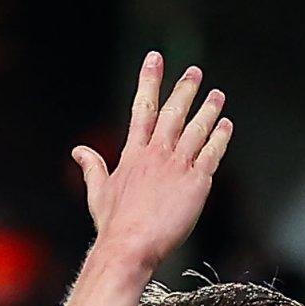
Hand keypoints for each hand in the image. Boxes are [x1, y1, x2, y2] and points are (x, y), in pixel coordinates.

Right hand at [72, 52, 233, 276]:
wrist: (130, 246)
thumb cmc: (113, 224)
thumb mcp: (97, 192)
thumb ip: (92, 167)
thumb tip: (78, 151)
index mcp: (133, 154)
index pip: (142, 108)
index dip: (149, 81)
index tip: (154, 59)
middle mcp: (156, 154)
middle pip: (173, 112)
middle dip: (184, 89)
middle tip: (194, 72)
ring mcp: (178, 166)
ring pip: (197, 129)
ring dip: (208, 109)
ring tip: (217, 95)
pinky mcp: (197, 182)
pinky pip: (212, 153)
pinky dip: (220, 137)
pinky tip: (226, 125)